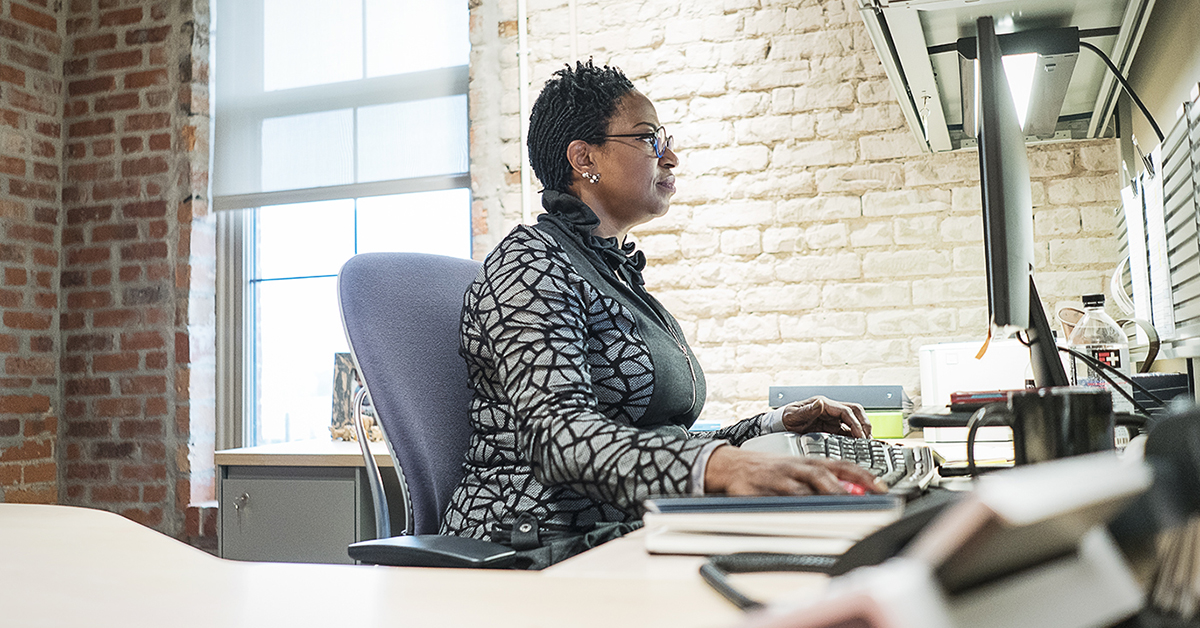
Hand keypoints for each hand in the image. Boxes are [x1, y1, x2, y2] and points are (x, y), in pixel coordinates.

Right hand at [704, 445, 885, 495]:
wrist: (734, 465)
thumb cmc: (773, 470)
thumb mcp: (801, 469)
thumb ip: (827, 481)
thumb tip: (857, 493)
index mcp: (810, 461)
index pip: (843, 464)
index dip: (863, 475)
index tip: (881, 487)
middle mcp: (797, 468)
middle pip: (823, 475)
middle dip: (843, 488)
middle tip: (861, 501)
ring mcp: (780, 480)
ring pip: (802, 490)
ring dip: (820, 500)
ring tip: (837, 511)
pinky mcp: (763, 492)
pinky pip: (779, 503)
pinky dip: (792, 509)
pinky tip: (803, 517)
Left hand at [780, 396, 870, 438]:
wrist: (780, 425)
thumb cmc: (786, 418)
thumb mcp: (793, 415)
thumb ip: (806, 410)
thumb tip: (819, 403)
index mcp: (824, 404)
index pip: (846, 411)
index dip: (855, 423)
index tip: (860, 435)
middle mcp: (831, 409)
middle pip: (856, 412)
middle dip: (864, 424)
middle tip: (868, 439)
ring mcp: (832, 419)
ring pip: (855, 421)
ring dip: (862, 430)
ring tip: (867, 443)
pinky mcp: (832, 428)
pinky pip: (848, 430)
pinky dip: (855, 437)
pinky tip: (859, 445)